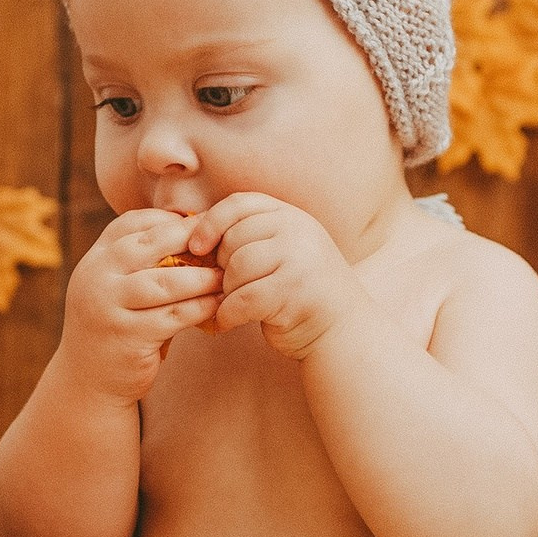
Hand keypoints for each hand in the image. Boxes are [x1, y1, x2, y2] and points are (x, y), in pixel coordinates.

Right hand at [53, 208, 222, 403]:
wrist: (87, 379)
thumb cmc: (116, 324)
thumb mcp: (117, 285)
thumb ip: (142, 260)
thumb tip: (194, 226)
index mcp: (95, 258)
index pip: (132, 222)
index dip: (169, 220)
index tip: (202, 226)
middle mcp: (96, 276)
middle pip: (151, 243)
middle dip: (191, 240)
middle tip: (224, 243)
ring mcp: (108, 305)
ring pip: (167, 281)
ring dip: (202, 277)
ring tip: (227, 276)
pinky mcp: (127, 335)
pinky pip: (174, 315)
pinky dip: (201, 308)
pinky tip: (218, 305)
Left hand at [185, 193, 372, 358]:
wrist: (343, 332)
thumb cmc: (302, 295)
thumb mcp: (284, 252)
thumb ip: (252, 238)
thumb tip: (194, 234)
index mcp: (292, 216)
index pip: (240, 203)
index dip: (211, 222)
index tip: (195, 247)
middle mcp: (298, 231)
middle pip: (233, 238)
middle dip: (220, 267)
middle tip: (226, 289)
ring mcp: (299, 259)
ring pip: (236, 267)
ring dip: (226, 292)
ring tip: (232, 305)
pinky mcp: (293, 291)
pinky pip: (242, 298)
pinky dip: (228, 314)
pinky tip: (227, 322)